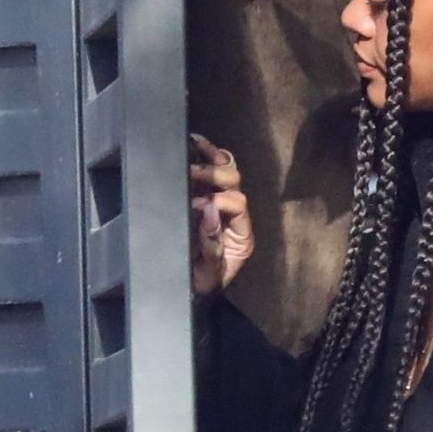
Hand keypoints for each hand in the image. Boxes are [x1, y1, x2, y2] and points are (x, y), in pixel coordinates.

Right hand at [189, 131, 253, 295]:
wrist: (193, 288)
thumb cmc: (203, 282)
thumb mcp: (208, 272)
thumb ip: (210, 244)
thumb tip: (207, 208)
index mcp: (241, 234)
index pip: (237, 205)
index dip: (218, 201)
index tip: (195, 205)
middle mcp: (237, 216)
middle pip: (235, 182)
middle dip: (214, 174)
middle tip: (191, 173)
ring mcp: (223, 203)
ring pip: (228, 170)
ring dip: (213, 157)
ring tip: (195, 144)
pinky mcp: (208, 196)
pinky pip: (214, 170)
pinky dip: (206, 154)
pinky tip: (194, 143)